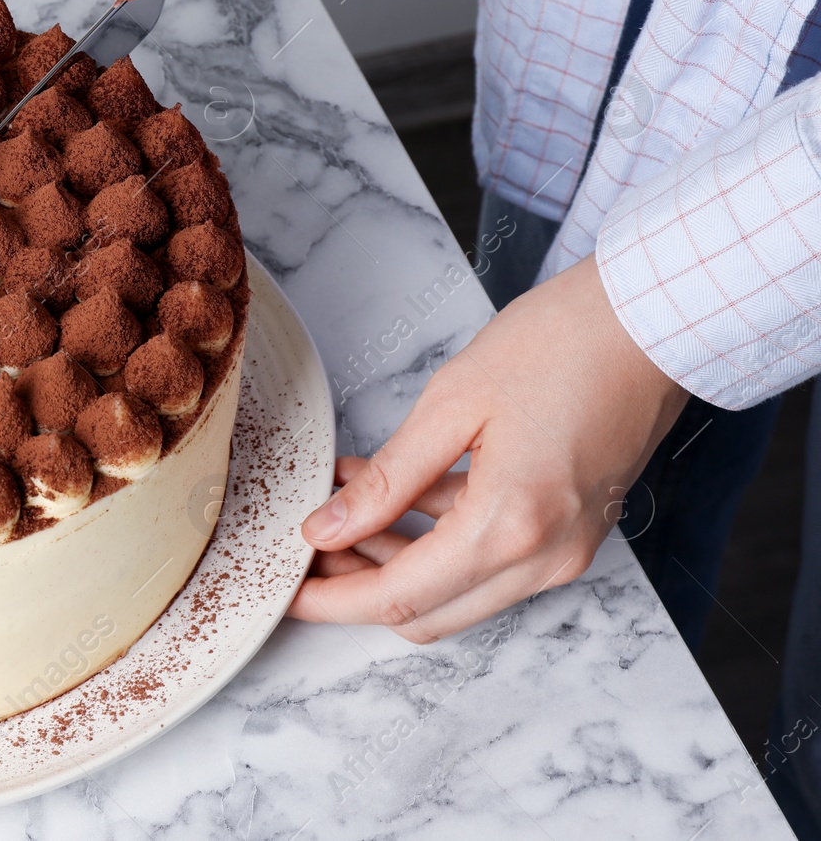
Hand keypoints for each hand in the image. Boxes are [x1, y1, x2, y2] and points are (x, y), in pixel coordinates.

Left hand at [286, 254, 688, 641]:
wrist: (650, 323)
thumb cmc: (561, 345)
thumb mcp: (453, 405)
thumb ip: (388, 480)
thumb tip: (328, 528)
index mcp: (512, 526)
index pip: (400, 597)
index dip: (333, 601)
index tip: (287, 590)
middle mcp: (545, 558)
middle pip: (427, 613)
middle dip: (357, 588)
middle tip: (308, 545)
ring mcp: (565, 551)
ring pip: (456, 594)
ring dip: (394, 561)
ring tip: (343, 502)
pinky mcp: (572, 532)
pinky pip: (489, 562)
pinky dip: (436, 540)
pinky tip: (393, 492)